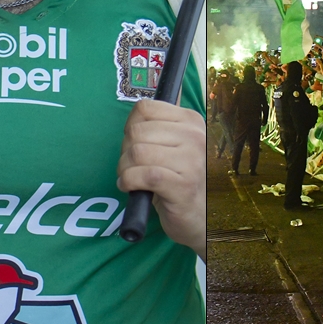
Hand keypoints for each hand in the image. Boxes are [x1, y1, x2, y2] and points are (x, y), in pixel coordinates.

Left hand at [117, 98, 205, 254]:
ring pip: (137, 152)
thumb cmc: (178, 176)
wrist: (198, 215)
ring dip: (124, 168)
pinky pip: (142, 175)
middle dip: (125, 150)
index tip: (134, 142)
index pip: (145, 108)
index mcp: (191, 120)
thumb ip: (155, 125)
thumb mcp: (171, 144)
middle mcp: (195, 137)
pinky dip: (128, 181)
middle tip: (131, 165)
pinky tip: (130, 187)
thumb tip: (134, 112)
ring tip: (130, 177)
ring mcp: (192, 161)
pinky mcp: (182, 186)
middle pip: (136, 131)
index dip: (130, 125)